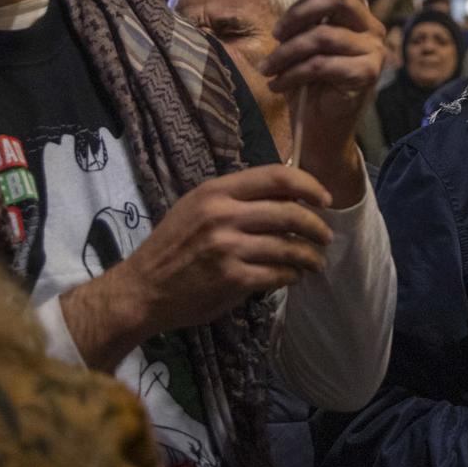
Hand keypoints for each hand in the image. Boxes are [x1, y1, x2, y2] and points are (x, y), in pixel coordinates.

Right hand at [62, 166, 334, 369]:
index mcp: (216, 191)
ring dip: (310, 256)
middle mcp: (223, 215)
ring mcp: (228, 248)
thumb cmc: (172, 246)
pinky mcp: (232, 279)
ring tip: (315, 262)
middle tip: (325, 236)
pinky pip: (278, 274)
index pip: (276, 176)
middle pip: (290, 213)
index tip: (324, 199)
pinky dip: (292, 276)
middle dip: (317, 226)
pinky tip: (292, 277)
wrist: (142, 289)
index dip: (309, 186)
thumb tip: (286, 194)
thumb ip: (235, 198)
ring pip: (289, 247)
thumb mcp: (196, 207)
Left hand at [263, 0, 384, 205]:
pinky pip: (321, 64)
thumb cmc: (311, 83)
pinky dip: (293, 74)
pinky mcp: (367, 75)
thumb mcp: (306, 41)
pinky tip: (278, 85)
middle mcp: (372, 29)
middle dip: (298, 14)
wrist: (321, 129)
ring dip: (286, 52)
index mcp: (358, 14)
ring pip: (323, 36)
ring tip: (268, 68)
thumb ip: (309, 12)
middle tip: (276, 34)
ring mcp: (374, 52)